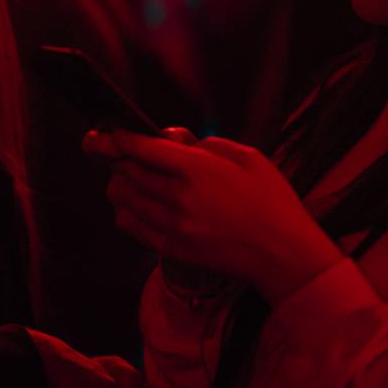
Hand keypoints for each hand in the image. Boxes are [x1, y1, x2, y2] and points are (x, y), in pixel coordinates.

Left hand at [83, 129, 342, 304]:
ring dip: (118, 182)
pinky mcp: (170, 248)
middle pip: (124, 170)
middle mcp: (178, 197)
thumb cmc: (270, 200)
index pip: (139, 148)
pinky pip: (130, 225)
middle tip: (107, 149)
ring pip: (121, 197)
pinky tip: (135, 204)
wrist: (283, 254)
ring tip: (125, 175)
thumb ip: (204, 144)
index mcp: (197, 170)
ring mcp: (171, 226)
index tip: (104, 133)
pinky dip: (125, 210)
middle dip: (111, 156)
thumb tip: (171, 139)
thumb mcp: (247, 156)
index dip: (115, 138)